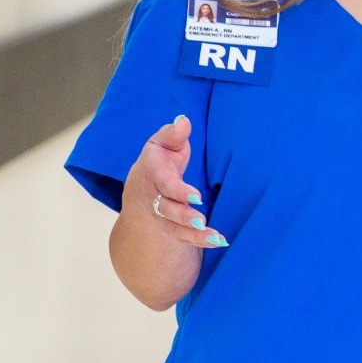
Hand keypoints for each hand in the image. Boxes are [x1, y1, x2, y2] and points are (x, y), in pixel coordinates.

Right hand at [120, 115, 223, 250]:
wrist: (142, 187)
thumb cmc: (160, 159)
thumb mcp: (163, 142)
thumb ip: (173, 134)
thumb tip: (183, 121)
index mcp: (154, 175)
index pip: (165, 185)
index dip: (179, 191)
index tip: (196, 196)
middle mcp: (156, 199)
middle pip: (167, 210)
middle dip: (184, 217)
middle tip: (201, 221)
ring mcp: (163, 216)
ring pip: (176, 229)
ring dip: (195, 235)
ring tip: (216, 238)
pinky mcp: (172, 227)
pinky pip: (185, 238)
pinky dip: (201, 241)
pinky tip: (219, 242)